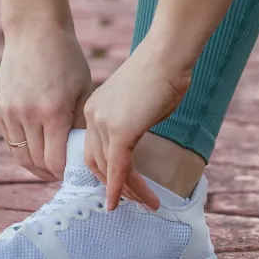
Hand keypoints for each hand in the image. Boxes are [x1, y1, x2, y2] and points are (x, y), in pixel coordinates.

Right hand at [0, 27, 92, 180]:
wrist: (35, 32)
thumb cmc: (67, 59)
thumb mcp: (83, 90)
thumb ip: (79, 125)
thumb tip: (81, 156)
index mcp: (54, 112)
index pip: (56, 161)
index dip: (65, 173)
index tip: (75, 173)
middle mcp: (28, 115)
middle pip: (37, 163)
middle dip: (51, 173)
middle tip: (64, 173)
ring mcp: (10, 112)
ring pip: (20, 156)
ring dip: (35, 166)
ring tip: (50, 167)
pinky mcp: (0, 108)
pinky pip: (10, 141)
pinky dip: (23, 151)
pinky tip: (37, 149)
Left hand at [83, 39, 191, 210]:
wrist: (167, 55)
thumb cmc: (161, 73)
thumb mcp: (137, 104)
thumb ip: (130, 124)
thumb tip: (135, 143)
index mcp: (92, 109)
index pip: (93, 150)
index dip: (105, 173)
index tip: (119, 189)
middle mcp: (91, 117)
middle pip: (96, 163)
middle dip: (115, 186)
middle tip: (133, 201)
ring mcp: (103, 123)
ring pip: (109, 169)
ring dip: (128, 190)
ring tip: (148, 203)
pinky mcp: (120, 130)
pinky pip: (120, 167)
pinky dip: (125, 187)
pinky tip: (136, 200)